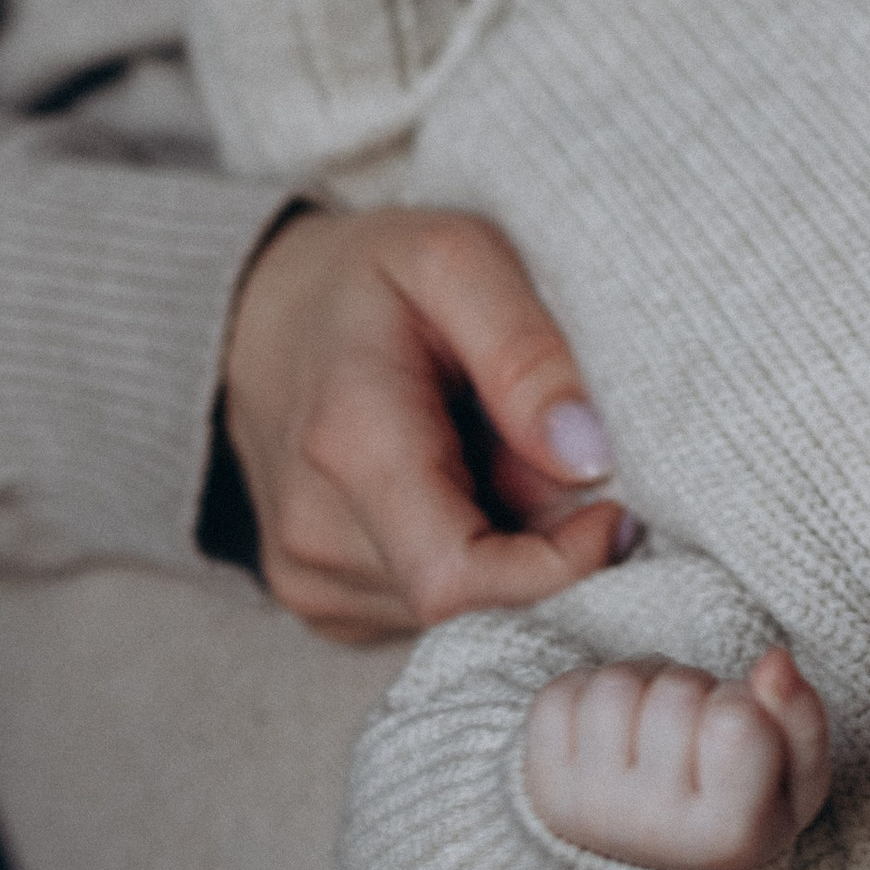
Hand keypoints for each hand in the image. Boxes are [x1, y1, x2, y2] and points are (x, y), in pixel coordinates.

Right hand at [221, 205, 629, 640]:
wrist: (255, 316)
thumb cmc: (369, 279)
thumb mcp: (456, 257)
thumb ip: (525, 350)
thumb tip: (588, 458)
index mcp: (350, 445)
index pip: (463, 580)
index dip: (561, 567)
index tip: (615, 509)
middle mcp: (314, 535)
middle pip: (475, 601)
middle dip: (543, 544)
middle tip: (548, 454)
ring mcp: (310, 579)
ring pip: (462, 613)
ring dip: (508, 549)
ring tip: (492, 456)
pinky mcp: (322, 603)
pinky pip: (429, 612)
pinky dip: (470, 560)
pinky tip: (457, 490)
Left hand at [521, 646, 830, 869]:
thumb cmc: (731, 817)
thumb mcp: (793, 787)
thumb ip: (802, 720)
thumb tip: (773, 660)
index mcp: (727, 835)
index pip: (736, 722)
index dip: (743, 707)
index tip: (739, 742)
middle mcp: (651, 827)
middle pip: (675, 694)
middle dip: (692, 694)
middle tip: (694, 738)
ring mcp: (588, 806)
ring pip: (617, 685)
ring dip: (641, 688)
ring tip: (652, 730)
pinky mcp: (543, 783)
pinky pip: (562, 693)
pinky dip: (589, 696)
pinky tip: (610, 736)